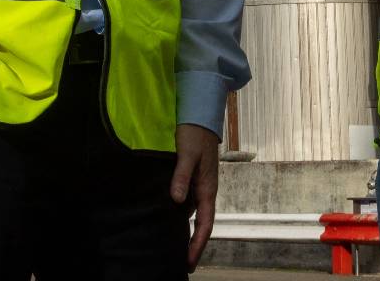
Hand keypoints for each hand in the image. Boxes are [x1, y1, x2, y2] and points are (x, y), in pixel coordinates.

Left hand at [171, 124, 219, 271]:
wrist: (199, 116)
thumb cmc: (194, 135)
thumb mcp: (186, 155)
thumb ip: (181, 177)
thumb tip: (176, 201)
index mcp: (208, 188)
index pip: (205, 224)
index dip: (197, 244)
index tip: (190, 261)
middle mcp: (205, 191)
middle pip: (201, 224)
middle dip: (194, 244)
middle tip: (183, 262)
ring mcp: (200, 185)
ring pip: (195, 215)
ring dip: (187, 231)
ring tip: (176, 247)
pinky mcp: (193, 179)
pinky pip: (189, 204)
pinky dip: (182, 216)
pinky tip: (171, 220)